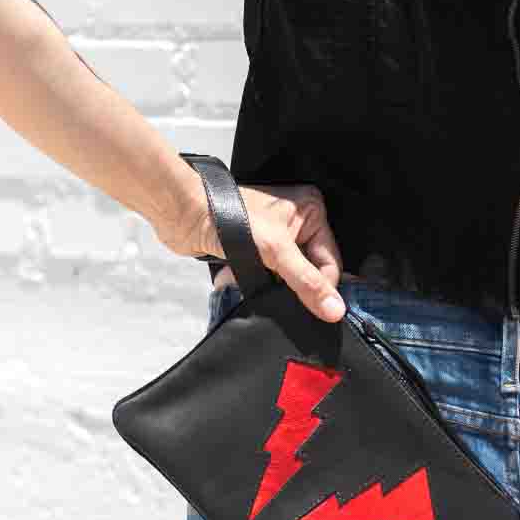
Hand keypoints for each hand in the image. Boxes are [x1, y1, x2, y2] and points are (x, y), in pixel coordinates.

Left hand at [157, 178, 347, 322]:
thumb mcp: (276, 251)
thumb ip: (307, 282)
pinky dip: (259, 284)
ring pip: (289, 276)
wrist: (185, 214)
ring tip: (259, 284)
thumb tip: (334, 310)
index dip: (321, 287)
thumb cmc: (227, 216)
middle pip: (311, 270)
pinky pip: (269, 276)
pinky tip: (245, 281)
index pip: (330, 261)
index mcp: (312, 209)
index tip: (314, 310)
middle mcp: (297, 221)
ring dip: (275, 287)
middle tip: (280, 294)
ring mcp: (276, 235)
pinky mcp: (257, 249)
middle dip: (295, 286)